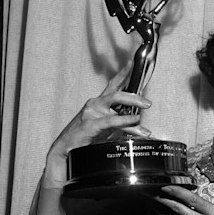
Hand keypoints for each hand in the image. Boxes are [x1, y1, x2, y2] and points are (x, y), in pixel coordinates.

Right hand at [43, 63, 152, 187]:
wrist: (66, 151)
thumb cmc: (86, 138)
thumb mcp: (106, 128)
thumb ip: (120, 122)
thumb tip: (137, 120)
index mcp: (99, 103)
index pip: (113, 84)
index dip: (123, 73)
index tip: (133, 62)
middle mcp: (95, 104)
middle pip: (117, 93)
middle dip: (134, 96)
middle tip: (148, 103)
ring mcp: (91, 113)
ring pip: (116, 104)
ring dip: (132, 108)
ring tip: (143, 117)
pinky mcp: (90, 124)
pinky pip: (111, 120)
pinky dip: (124, 121)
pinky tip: (134, 122)